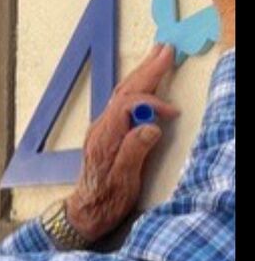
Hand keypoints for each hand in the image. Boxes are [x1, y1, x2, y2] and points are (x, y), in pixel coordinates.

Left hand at [66, 43, 180, 241]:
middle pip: (124, 91)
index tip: (173, 112)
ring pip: (122, 94)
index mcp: (105, 135)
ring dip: (141, 75)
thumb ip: (135, 151)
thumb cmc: (107, 198)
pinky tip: (145, 86)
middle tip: (165, 50)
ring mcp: (103, 128)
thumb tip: (151, 126)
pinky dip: (137, 89)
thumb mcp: (125, 180)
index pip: (126, 104)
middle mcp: (101, 126)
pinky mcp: (107, 133)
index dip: (150, 102)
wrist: (87, 210)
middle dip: (146, 70)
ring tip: (157, 57)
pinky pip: (122, 103)